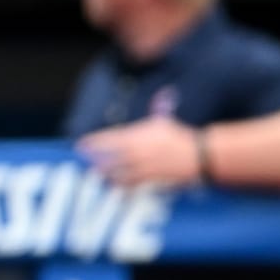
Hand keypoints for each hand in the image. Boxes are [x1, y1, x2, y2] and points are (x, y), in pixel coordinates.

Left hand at [80, 118, 201, 186]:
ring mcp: (143, 166)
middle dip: (94, 159)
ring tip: (94, 174)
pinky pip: (131, 184)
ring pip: (117, 172)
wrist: (200, 155)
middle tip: (83, 161)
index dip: (92, 142)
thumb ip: (157, 108)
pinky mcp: (152, 179)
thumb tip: (166, 93)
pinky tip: (112, 187)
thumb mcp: (165, 121)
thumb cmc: (181, 137)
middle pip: (108, 156)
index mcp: (137, 135)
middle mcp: (138, 151)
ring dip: (104, 173)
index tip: (80, 145)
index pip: (108, 138)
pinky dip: (120, 186)